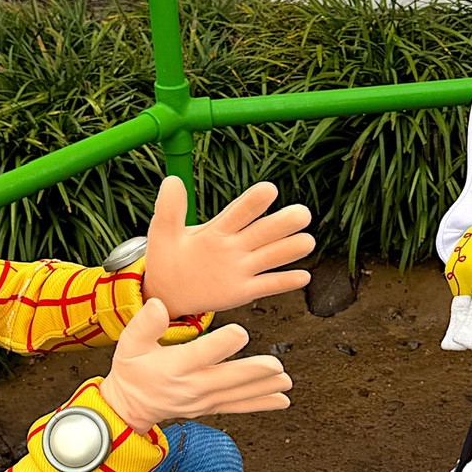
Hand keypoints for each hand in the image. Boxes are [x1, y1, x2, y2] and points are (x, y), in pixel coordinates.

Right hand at [101, 299, 290, 431]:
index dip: (221, 344)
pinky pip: (237, 407)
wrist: (128, 406)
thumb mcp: (128, 343)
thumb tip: (158, 305)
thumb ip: (144, 324)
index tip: (240, 333)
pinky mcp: (209, 408)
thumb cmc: (132, 370)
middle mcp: (191, 386)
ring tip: (285, 382)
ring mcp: (202, 400)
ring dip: (263, 389)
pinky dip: (260, 404)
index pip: (200, 354)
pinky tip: (281, 401)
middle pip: (226, 378)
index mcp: (174, 366)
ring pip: (237, 395)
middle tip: (275, 366)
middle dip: (252, 372)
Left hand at [141, 175, 313, 315]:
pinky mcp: (243, 290)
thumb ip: (169, 209)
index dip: (253, 202)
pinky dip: (284, 282)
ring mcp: (242, 268)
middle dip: (282, 223)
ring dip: (289, 250)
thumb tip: (171, 180)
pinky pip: (267, 285)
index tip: (270, 189)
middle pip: (263, 232)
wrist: (167, 290)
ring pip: (270, 257)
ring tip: (308, 242)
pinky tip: (304, 276)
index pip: (239, 212)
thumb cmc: (166, 258)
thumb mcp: (163, 232)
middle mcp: (236, 245)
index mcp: (218, 229)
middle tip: (302, 213)